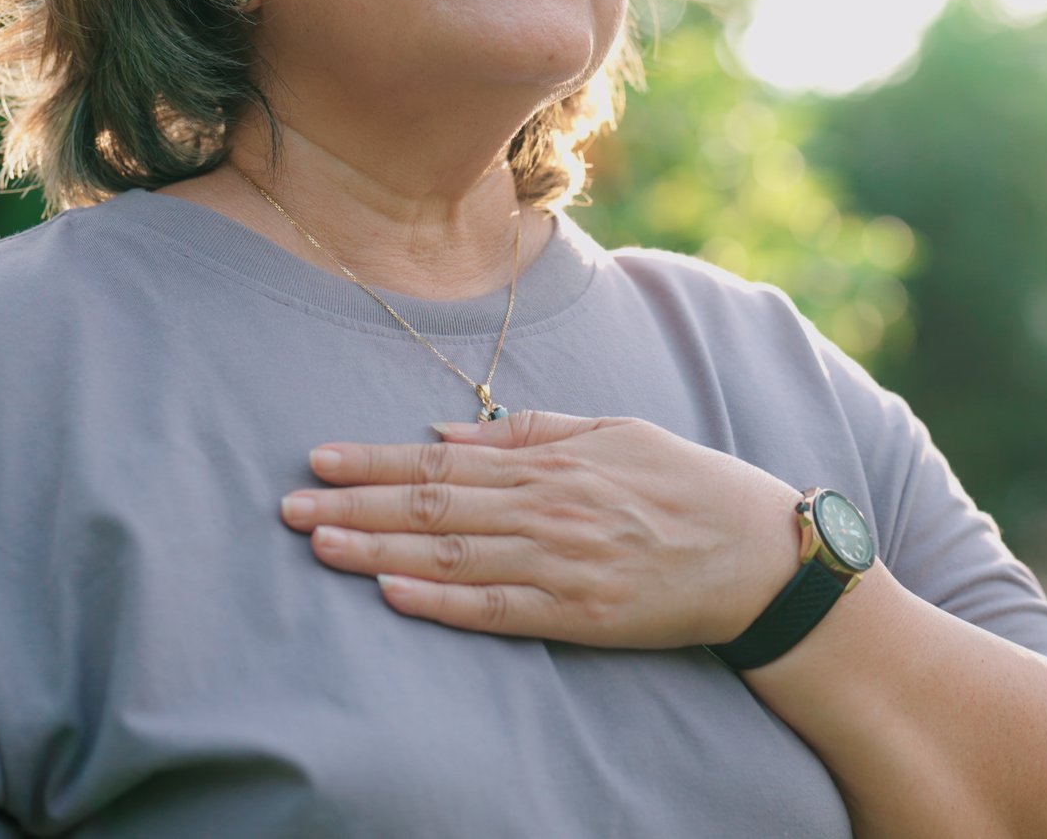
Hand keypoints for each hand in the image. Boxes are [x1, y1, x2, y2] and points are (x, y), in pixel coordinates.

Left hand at [279, 411, 805, 648]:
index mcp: (554, 463)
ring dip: (379, 550)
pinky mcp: (579, 613)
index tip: (319, 457)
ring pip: (452, 556)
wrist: (758, 555)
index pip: (444, 461)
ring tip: (318, 543)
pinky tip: (392, 594)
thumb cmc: (688, 486)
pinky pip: (496, 610)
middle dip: (355, 504)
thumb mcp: (617, 433)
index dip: (376, 460)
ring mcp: (562, 564)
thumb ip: (532, 433)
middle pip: (433, 506)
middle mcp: (549, 509)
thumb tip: (447, 433)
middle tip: (288, 505)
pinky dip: (440, 602)